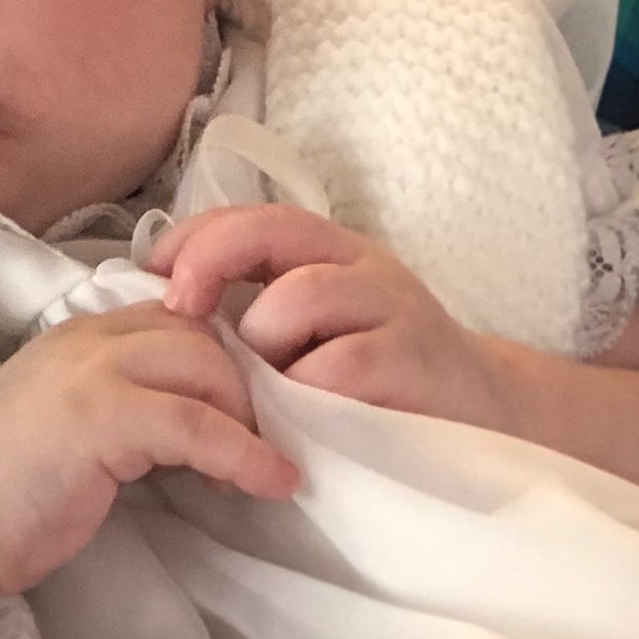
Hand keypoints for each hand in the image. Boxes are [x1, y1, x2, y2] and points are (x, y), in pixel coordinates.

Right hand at [0, 302, 297, 601]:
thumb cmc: (4, 488)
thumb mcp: (75, 422)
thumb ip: (129, 401)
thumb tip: (207, 419)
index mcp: (85, 333)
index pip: (181, 315)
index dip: (229, 354)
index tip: (256, 403)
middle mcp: (93, 337)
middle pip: (206, 335)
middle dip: (249, 387)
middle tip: (263, 442)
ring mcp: (95, 372)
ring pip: (209, 368)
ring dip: (253, 420)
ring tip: (266, 467)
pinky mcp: (102, 417)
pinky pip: (198, 425)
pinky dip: (246, 455)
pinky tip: (272, 482)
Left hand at [152, 207, 515, 429]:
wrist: (486, 416)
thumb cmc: (384, 380)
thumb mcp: (324, 332)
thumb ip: (267, 311)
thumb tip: (171, 308)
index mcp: (335, 252)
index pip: (253, 216)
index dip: (195, 236)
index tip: (151, 271)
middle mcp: (363, 266)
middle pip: (270, 233)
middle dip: (208, 265)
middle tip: (179, 314)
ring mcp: (391, 308)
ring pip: (297, 298)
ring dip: (264, 348)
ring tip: (269, 391)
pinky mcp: (410, 361)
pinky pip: (334, 367)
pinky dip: (304, 395)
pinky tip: (303, 422)